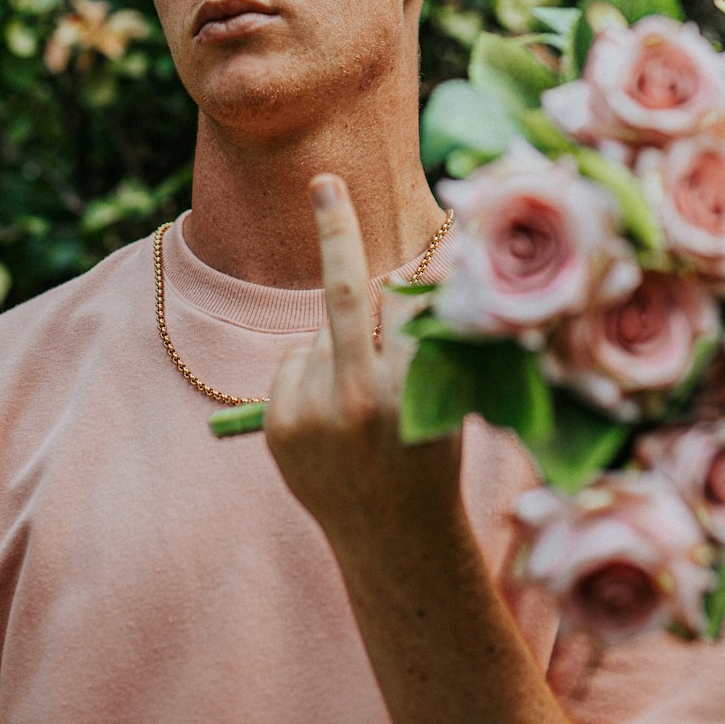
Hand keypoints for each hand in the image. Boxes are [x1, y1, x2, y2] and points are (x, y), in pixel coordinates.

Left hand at [264, 175, 462, 563]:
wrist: (394, 542)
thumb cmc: (431, 458)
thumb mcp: (445, 402)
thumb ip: (423, 346)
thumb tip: (409, 278)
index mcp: (410, 388)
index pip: (400, 297)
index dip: (376, 246)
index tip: (340, 188)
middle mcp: (358, 396)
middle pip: (343, 294)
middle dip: (337, 232)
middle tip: (324, 182)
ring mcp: (313, 413)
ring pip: (320, 336)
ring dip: (338, 348)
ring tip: (358, 408)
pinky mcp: (279, 427)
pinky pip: (291, 366)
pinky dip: (308, 377)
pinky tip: (328, 420)